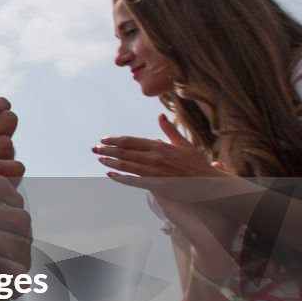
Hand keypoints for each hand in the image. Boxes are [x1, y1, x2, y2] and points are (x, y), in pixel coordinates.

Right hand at [0, 176, 32, 279]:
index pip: (6, 188)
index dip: (16, 209)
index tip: (11, 230)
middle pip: (21, 222)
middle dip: (23, 244)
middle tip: (13, 263)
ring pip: (21, 249)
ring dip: (21, 268)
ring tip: (11, 282)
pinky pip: (13, 273)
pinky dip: (16, 286)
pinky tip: (8, 293)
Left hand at [94, 115, 239, 200]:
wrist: (207, 183)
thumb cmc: (196, 163)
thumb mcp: (183, 144)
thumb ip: (169, 130)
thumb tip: (160, 115)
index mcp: (159, 146)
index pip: (130, 141)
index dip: (115, 140)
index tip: (104, 139)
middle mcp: (154, 157)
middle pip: (124, 152)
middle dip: (107, 150)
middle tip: (94, 148)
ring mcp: (153, 172)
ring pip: (126, 166)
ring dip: (110, 162)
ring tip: (99, 159)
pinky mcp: (155, 184)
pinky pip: (133, 181)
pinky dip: (120, 178)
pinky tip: (110, 175)